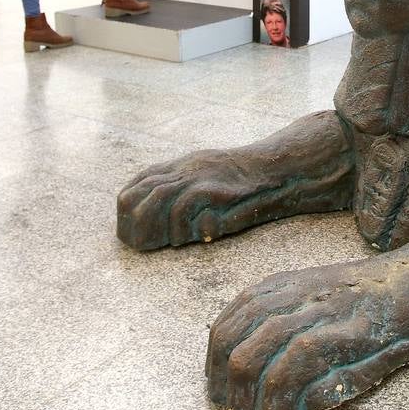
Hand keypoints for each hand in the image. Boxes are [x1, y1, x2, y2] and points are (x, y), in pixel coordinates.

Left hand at [116, 112, 355, 250]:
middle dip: (134, 221)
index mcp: (183, 165)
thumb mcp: (213, 181)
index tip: (131, 229)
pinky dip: (182, 227)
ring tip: (164, 244)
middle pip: (140, 190)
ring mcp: (200, 175)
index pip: (140, 180)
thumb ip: (190, 192)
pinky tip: (190, 240)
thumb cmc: (249, 184)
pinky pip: (186, 206)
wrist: (278, 169)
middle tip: (141, 243)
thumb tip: (170, 221)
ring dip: (154, 226)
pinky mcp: (216, 187)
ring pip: (157, 198)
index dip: (129, 206)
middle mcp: (186, 167)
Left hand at [205, 212, 408, 409]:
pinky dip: (278, 395)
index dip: (213, 364)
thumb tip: (241, 365)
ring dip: (246, 396)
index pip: (226, 322)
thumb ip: (281, 321)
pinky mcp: (345, 332)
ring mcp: (320, 312)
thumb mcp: (318, 301)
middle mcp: (295, 295)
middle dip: (222, 385)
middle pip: (230, 340)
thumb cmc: (370, 304)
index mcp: (284, 286)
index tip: (220, 392)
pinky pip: (294, 363)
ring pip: (252, 353)